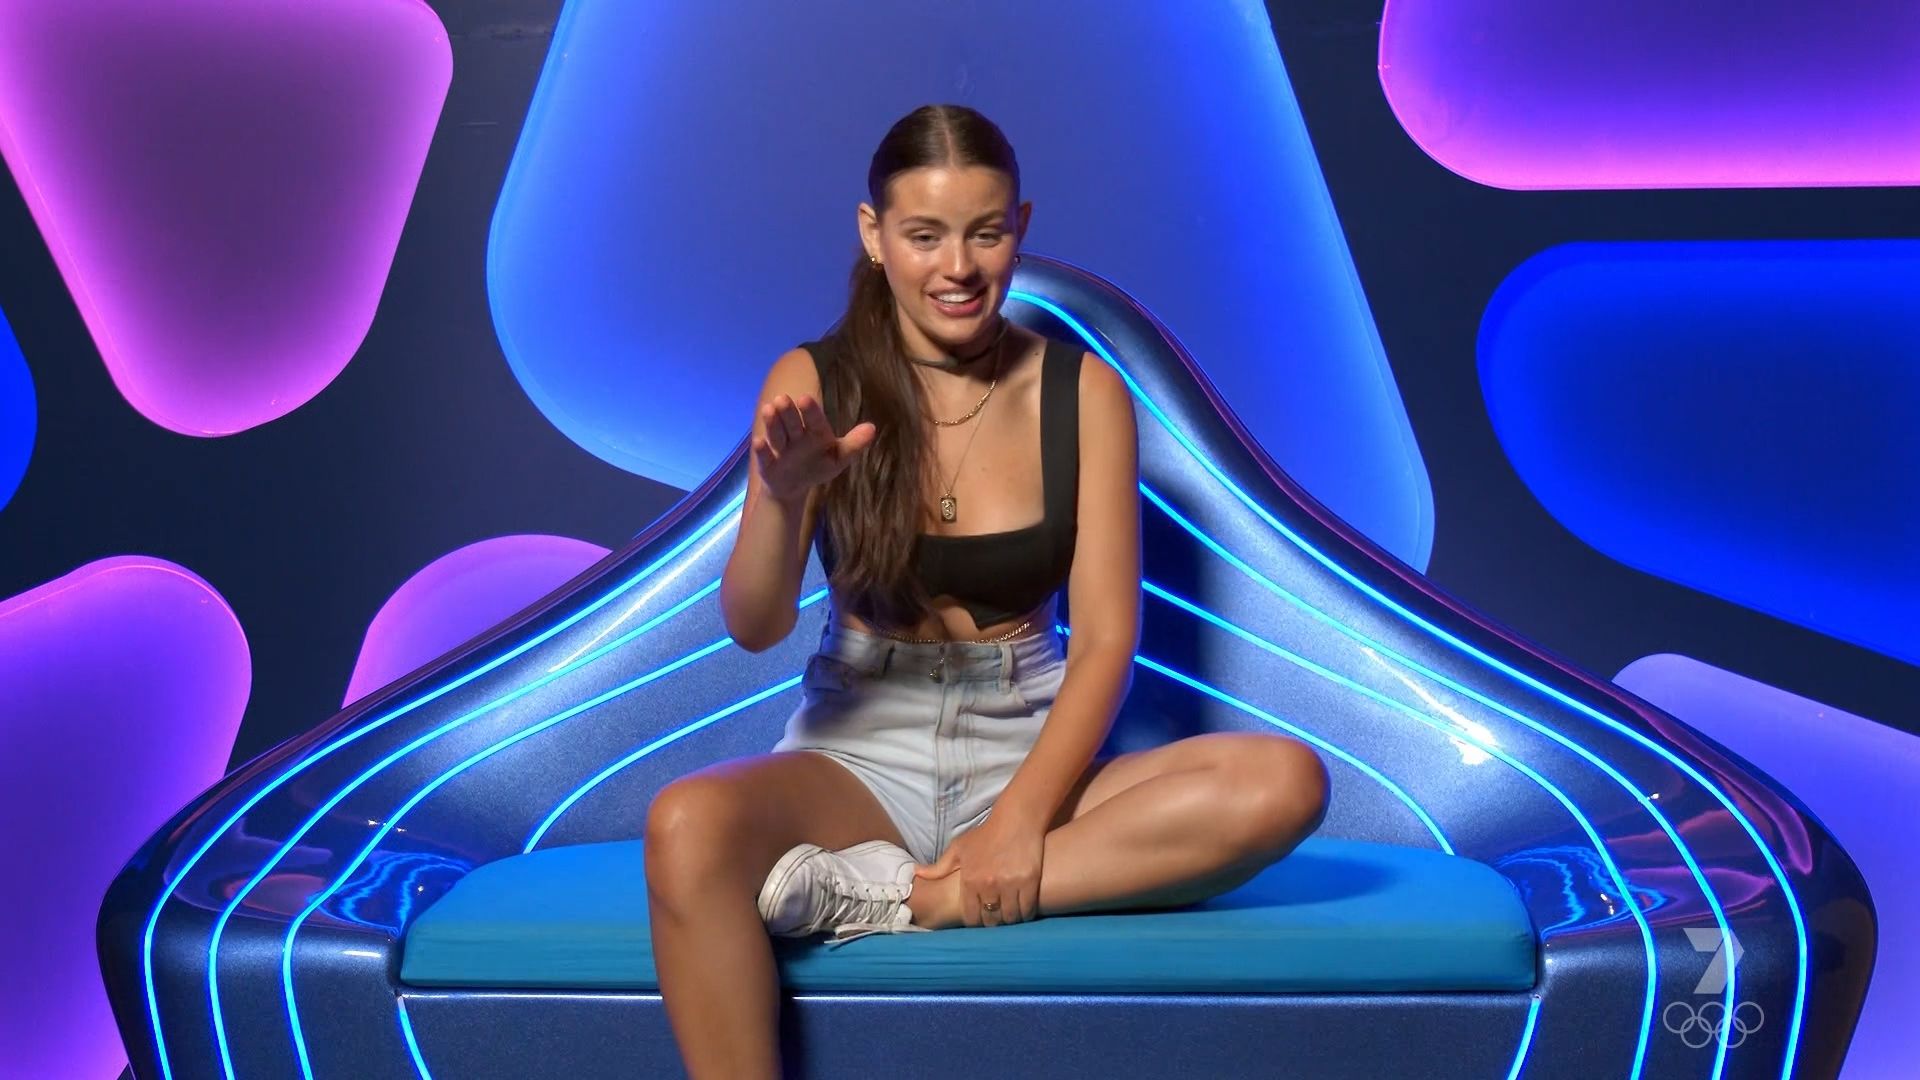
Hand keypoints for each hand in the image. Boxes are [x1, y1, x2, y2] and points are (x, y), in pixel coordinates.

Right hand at [752, 393, 876, 502]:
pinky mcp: (768, 464)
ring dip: (772, 423)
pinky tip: (758, 442)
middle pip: (792, 424)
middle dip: (788, 413)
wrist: (793, 487)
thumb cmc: (817, 466)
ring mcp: (781, 449)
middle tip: (781, 399)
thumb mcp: (839, 457)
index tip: (805, 399)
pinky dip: (762, 450)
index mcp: (815, 432)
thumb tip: (872, 428)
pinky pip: (764, 457)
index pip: (814, 421)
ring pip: (777, 435)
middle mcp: (796, 436)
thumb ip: (854, 444)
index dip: (810, 411)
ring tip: (768, 409)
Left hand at [912, 814, 1044, 927]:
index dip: (974, 921)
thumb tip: (917, 874)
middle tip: (996, 919)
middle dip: (992, 922)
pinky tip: (1024, 910)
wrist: (1015, 819)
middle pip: (991, 920)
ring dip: (1010, 919)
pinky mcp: (1029, 881)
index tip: (979, 918)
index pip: (970, 917)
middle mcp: (989, 885)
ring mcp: (1010, 884)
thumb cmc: (986, 834)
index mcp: (970, 880)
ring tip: (1010, 915)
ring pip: (1010, 917)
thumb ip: (939, 867)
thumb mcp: (959, 848)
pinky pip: (1027, 909)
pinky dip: (1026, 913)